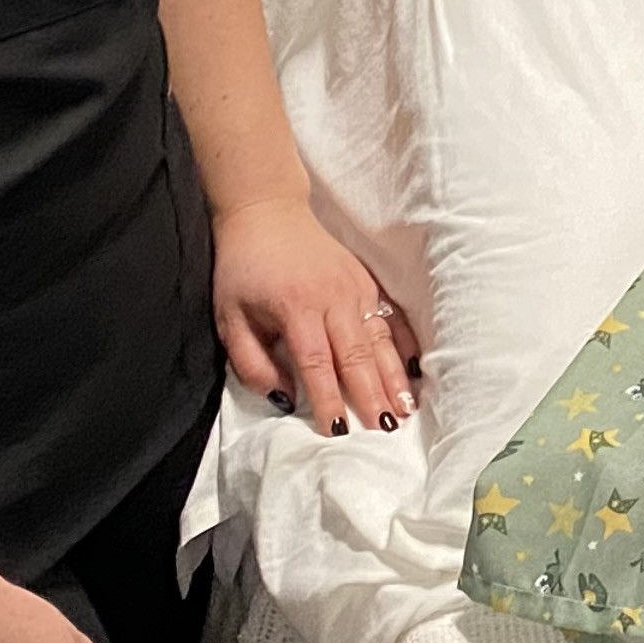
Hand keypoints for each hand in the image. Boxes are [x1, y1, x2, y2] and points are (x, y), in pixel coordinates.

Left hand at [214, 194, 416, 435]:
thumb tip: (284, 398)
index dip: (329, 398)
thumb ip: (251, 362)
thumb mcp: (228, 318)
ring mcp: (355, 287)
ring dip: (393, 376)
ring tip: (405, 409)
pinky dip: (404, 344)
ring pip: (379, 339)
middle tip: (384, 430)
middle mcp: (332, 298)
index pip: (317, 363)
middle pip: (356, 355)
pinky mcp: (366, 281)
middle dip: (371, 395)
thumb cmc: (242, 270)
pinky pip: (390, 318)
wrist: (266, 212)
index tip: (337, 430)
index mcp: (295, 308)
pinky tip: (415, 369)